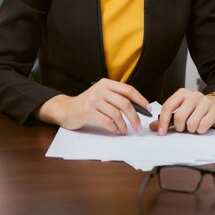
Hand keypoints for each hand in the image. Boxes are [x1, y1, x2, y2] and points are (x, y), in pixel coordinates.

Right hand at [36, 79, 150, 134]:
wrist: (66, 109)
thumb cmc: (87, 105)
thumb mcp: (101, 96)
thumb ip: (116, 98)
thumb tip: (138, 108)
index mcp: (106, 83)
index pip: (128, 90)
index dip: (140, 100)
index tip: (148, 109)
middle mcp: (100, 89)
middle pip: (125, 103)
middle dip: (134, 117)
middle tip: (138, 126)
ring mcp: (93, 100)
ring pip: (116, 114)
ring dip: (124, 125)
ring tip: (124, 131)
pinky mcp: (87, 111)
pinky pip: (107, 121)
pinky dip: (114, 128)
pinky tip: (115, 131)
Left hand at [148, 88, 214, 134]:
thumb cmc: (195, 109)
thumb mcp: (180, 110)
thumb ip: (166, 118)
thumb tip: (153, 127)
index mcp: (181, 93)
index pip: (168, 107)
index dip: (163, 121)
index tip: (161, 132)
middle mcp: (193, 95)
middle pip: (179, 116)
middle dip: (179, 127)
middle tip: (182, 128)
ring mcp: (205, 102)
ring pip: (191, 123)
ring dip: (190, 130)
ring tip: (192, 127)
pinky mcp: (214, 110)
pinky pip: (203, 126)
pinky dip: (200, 130)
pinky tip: (201, 127)